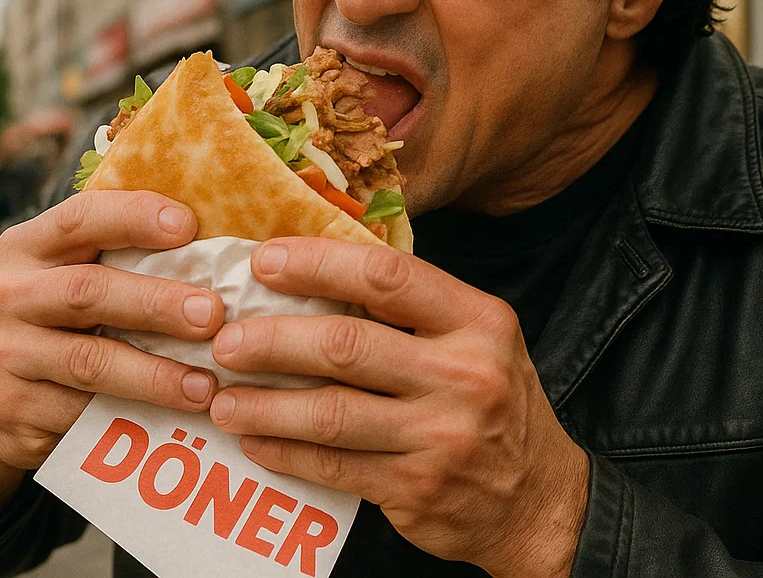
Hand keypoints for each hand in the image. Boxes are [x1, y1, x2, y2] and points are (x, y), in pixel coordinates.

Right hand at [0, 190, 226, 536]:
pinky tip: (174, 418)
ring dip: (156, 373)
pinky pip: (81, 413)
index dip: (133, 217)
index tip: (189, 225)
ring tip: (206, 384)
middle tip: (213, 316)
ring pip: (90, 361)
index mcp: (26, 247)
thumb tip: (220, 244)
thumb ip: (125, 257)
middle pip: (87, 291)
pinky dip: (135, 415)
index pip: (79, 218)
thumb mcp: (75, 276)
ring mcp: (2, 354)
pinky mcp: (12, 408)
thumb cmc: (63, 323)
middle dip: (157, 303)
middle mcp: (4, 295)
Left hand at [207, 238, 588, 577]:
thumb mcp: (478, 339)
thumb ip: (414, 309)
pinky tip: (256, 441)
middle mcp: (464, 374)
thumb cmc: (494, 404)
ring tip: (222, 397)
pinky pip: (335, 467)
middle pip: (348, 345)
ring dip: (265, 405)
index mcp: (478, 321)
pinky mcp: (418, 489)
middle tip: (225, 338)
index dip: (318, 264)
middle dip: (273, 340)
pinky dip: (286, 452)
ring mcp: (442, 436)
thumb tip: (314, 270)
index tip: (265, 262)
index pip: (387, 276)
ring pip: (331, 414)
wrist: (540, 501)